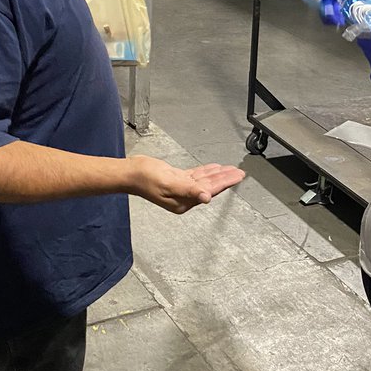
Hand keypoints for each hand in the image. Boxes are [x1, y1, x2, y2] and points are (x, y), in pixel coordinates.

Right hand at [126, 156, 244, 213]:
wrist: (131, 173)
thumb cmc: (145, 179)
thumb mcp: (169, 183)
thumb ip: (190, 190)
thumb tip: (207, 197)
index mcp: (184, 201)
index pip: (210, 190)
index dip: (225, 182)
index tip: (237, 177)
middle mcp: (184, 197)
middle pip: (210, 185)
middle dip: (226, 179)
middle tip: (239, 173)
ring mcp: (181, 188)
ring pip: (205, 180)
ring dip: (218, 174)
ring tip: (231, 170)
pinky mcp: (177, 180)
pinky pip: (196, 176)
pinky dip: (206, 171)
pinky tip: (214, 168)